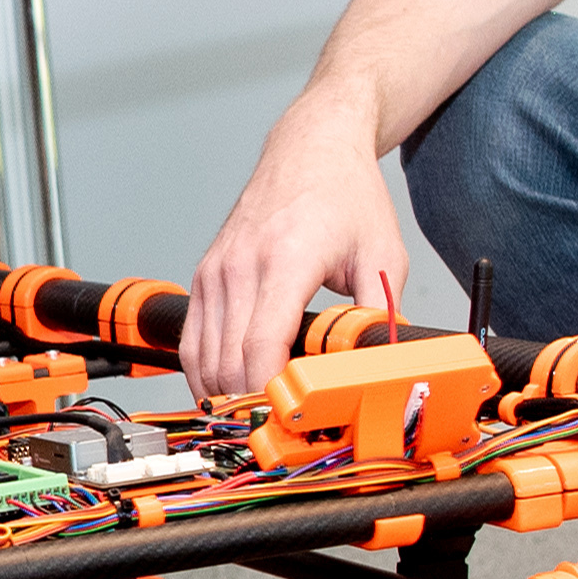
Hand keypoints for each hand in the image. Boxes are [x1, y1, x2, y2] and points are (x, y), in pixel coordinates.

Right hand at [183, 98, 419, 397]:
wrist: (311, 146)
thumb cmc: (346, 193)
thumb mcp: (383, 254)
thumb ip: (379, 313)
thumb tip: (378, 365)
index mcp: (286, 259)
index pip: (261, 346)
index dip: (269, 394)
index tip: (287, 420)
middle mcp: (242, 265)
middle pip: (228, 362)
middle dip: (250, 405)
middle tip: (278, 432)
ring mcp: (217, 270)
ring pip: (203, 358)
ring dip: (224, 395)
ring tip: (254, 419)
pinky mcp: (206, 274)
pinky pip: (194, 340)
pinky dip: (207, 372)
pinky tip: (229, 390)